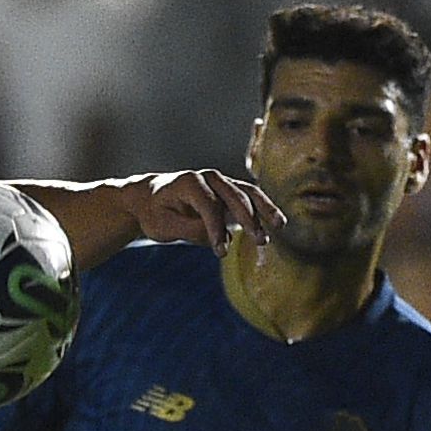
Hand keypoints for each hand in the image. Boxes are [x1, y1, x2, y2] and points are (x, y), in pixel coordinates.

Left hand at [111, 168, 281, 251]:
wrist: (151, 199)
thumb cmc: (156, 213)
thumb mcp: (163, 226)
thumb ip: (189, 230)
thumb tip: (219, 236)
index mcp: (189, 183)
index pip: (209, 206)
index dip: (216, 229)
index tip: (221, 252)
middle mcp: (208, 178)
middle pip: (234, 196)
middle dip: (248, 219)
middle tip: (259, 241)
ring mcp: (221, 183)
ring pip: (248, 193)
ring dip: (264, 210)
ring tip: (279, 227)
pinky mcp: (229, 192)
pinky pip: (251, 197)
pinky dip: (264, 208)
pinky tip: (278, 223)